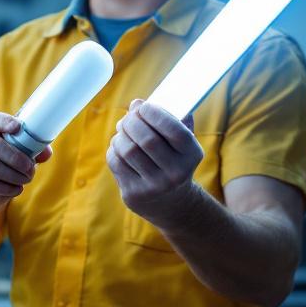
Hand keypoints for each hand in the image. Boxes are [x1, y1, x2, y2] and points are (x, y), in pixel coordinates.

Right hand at [0, 112, 52, 219]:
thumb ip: (32, 152)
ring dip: (14, 175)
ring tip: (26, 180)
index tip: (18, 128)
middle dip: (17, 158)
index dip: (5, 122)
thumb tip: (46, 152)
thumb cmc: (4, 170)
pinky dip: (7, 188)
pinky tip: (16, 189)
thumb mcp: (19, 158)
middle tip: (30, 169)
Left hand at [107, 99, 203, 224]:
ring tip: (123, 129)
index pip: (173, 129)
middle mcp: (175, 173)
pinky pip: (116, 162)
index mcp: (191, 155)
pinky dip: (114, 148)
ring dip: (121, 134)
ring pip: (128, 150)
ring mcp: (154, 186)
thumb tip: (140, 103)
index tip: (142, 105)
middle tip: (129, 116)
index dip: (154, 113)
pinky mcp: (134, 193)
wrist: (172, 203)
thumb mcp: (182, 144)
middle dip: (132, 121)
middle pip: (146, 139)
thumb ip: (169, 120)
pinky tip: (120, 145)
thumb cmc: (174, 160)